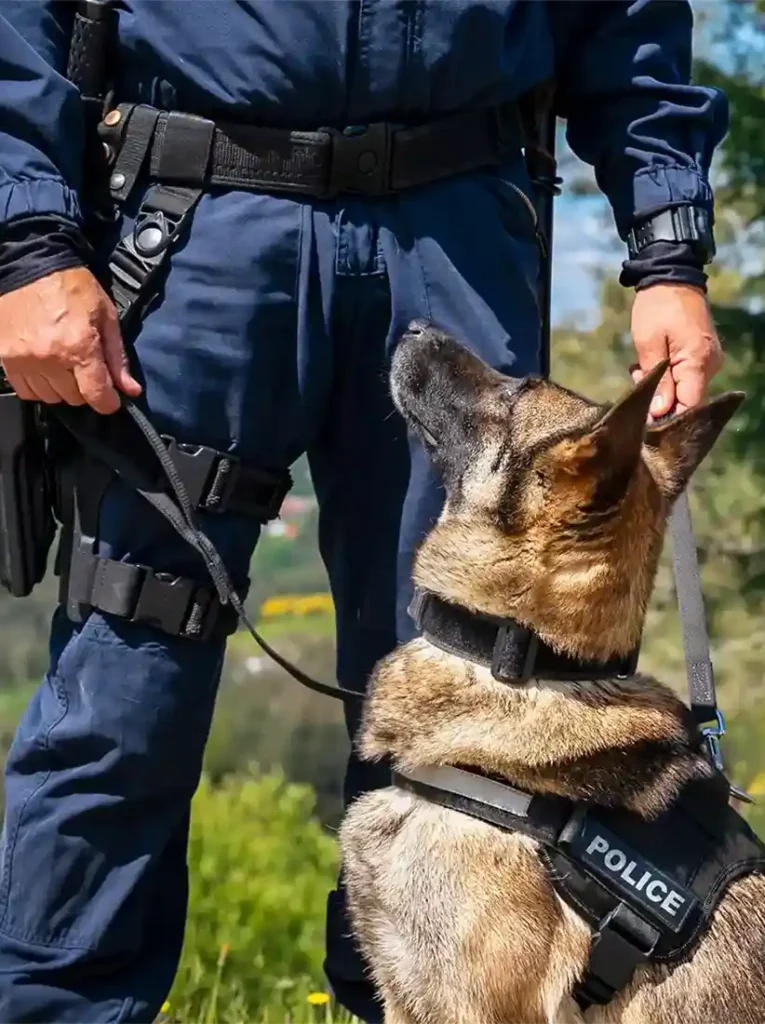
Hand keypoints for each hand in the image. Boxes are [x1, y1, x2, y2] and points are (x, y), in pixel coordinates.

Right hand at [0, 267, 141, 413]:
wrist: (30, 265)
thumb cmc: (72, 286)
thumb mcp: (106, 316)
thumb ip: (117, 357)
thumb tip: (130, 390)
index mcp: (79, 347)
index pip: (96, 396)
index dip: (108, 402)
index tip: (111, 397)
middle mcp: (50, 358)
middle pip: (74, 398)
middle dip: (85, 389)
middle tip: (85, 368)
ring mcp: (24, 360)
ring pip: (50, 397)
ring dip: (61, 388)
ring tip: (64, 365)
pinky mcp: (5, 358)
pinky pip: (25, 391)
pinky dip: (38, 386)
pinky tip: (44, 368)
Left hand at [630, 283, 722, 417]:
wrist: (671, 277)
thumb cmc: (657, 308)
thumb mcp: (648, 343)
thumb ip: (657, 379)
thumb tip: (660, 412)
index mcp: (698, 362)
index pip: (689, 406)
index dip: (668, 417)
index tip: (644, 414)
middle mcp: (710, 365)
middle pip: (687, 400)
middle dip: (659, 399)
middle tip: (636, 379)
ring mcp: (708, 360)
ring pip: (684, 389)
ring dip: (660, 386)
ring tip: (638, 367)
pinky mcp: (702, 355)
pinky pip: (685, 376)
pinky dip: (666, 375)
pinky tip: (648, 364)